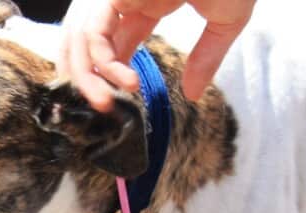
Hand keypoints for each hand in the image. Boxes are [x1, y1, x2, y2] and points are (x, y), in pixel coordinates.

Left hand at [58, 0, 254, 110]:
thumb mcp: (225, 20)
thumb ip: (207, 57)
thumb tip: (194, 96)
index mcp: (143, 0)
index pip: (111, 41)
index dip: (110, 72)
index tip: (121, 100)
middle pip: (84, 42)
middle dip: (85, 77)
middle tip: (104, 109)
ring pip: (80, 39)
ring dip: (87, 77)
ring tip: (108, 105)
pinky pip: (94, 31)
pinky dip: (104, 61)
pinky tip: (129, 82)